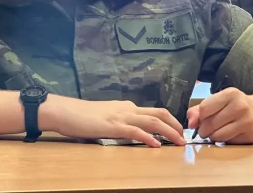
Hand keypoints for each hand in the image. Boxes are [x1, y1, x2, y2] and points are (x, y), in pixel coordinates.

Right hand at [44, 95, 185, 147]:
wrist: (66, 112)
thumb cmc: (83, 116)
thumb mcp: (107, 115)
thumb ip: (120, 120)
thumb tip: (131, 129)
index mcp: (127, 107)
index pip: (154, 111)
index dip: (170, 120)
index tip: (179, 130)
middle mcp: (128, 109)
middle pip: (160, 113)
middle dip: (176, 124)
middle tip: (185, 137)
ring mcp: (121, 116)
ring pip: (152, 121)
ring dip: (169, 131)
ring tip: (179, 141)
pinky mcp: (113, 126)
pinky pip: (136, 131)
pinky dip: (148, 137)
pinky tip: (157, 145)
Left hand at [186, 88, 252, 143]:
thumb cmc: (236, 106)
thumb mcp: (219, 101)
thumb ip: (200, 110)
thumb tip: (190, 123)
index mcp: (231, 94)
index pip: (204, 108)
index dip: (199, 117)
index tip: (201, 119)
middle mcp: (240, 106)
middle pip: (209, 124)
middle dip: (203, 130)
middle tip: (207, 129)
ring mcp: (248, 121)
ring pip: (217, 136)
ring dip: (213, 137)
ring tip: (217, 132)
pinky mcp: (252, 135)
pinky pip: (228, 143)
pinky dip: (225, 141)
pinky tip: (230, 134)